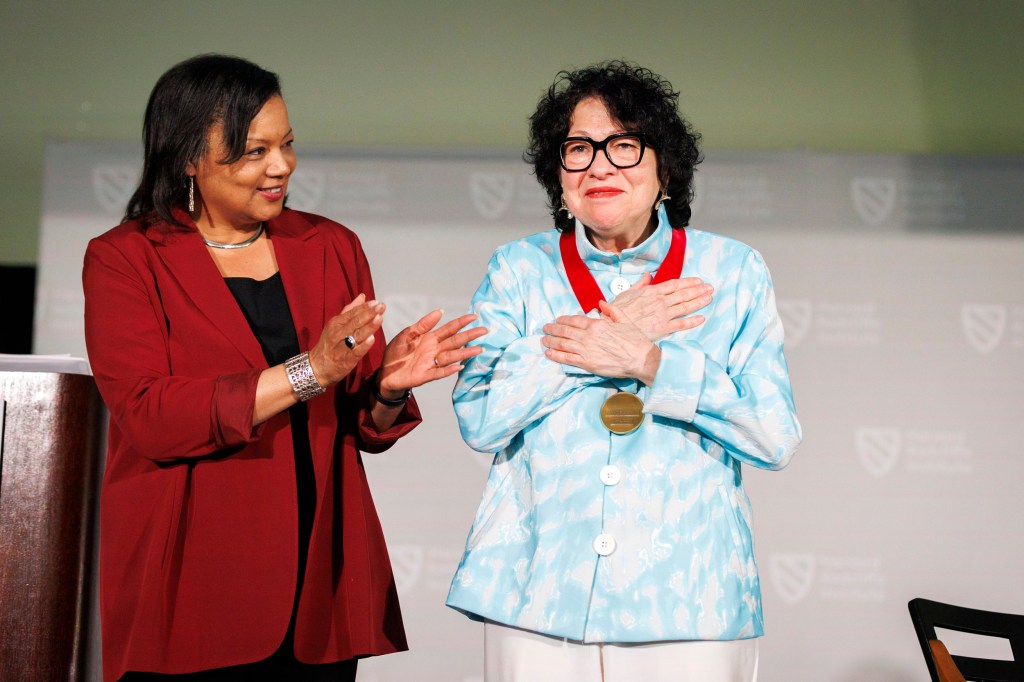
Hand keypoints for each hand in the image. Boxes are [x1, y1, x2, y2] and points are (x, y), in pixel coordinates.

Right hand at [307, 293, 383, 385]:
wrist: (317, 366)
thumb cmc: (329, 344)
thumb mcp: (336, 324)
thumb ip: (350, 310)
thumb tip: (362, 296)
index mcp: (336, 323)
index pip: (353, 313)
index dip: (365, 307)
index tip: (377, 302)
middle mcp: (338, 333)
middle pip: (356, 322)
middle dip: (369, 313)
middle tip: (381, 307)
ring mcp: (342, 347)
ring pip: (357, 335)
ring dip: (369, 327)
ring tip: (379, 318)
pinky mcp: (346, 360)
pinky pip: (356, 352)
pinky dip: (364, 345)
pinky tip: (372, 339)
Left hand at [377, 311, 487, 396]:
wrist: (385, 372)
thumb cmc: (396, 353)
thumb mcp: (407, 334)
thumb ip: (422, 324)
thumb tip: (440, 311)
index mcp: (430, 338)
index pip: (449, 329)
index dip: (461, 322)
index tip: (474, 316)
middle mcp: (434, 350)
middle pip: (455, 341)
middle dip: (470, 336)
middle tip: (485, 330)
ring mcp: (431, 363)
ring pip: (451, 357)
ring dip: (465, 353)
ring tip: (478, 349)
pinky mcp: (425, 375)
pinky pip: (439, 373)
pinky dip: (448, 370)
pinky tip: (458, 367)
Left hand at [542, 306, 659, 383]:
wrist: (640, 359)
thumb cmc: (635, 340)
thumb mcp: (624, 320)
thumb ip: (611, 310)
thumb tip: (600, 303)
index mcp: (597, 324)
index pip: (574, 320)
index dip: (563, 320)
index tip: (557, 320)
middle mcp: (588, 336)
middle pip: (565, 331)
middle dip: (553, 329)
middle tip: (545, 328)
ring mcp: (586, 350)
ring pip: (563, 344)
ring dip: (551, 341)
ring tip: (544, 340)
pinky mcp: (587, 363)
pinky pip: (567, 358)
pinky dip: (556, 355)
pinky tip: (548, 353)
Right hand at [602, 274, 712, 339]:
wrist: (613, 327)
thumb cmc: (616, 311)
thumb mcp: (626, 293)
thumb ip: (639, 284)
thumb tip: (647, 276)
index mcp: (651, 291)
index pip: (674, 284)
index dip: (688, 282)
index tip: (697, 281)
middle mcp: (660, 301)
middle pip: (684, 294)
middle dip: (698, 290)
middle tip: (710, 288)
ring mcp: (662, 314)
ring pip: (685, 306)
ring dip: (699, 301)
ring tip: (709, 298)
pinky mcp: (663, 328)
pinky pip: (681, 324)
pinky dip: (692, 321)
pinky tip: (701, 318)